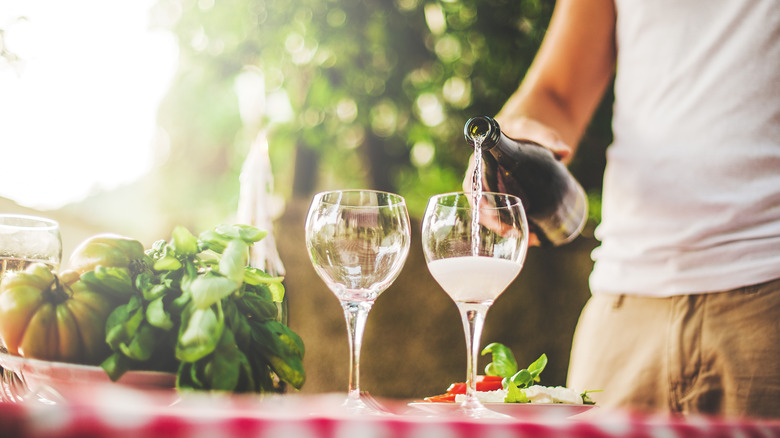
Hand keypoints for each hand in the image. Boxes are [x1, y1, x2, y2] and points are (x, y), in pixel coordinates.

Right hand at [462, 117, 571, 246]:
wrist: (528, 133)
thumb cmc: (523, 129)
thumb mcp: (531, 129)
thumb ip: (546, 137)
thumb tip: (565, 152)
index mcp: (482, 160)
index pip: (471, 184)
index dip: (477, 200)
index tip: (488, 211)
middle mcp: (485, 178)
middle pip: (480, 205)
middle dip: (491, 221)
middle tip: (510, 231)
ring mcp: (496, 189)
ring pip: (492, 213)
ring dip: (503, 228)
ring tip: (524, 237)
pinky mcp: (507, 196)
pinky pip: (504, 214)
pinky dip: (513, 226)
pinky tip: (528, 236)